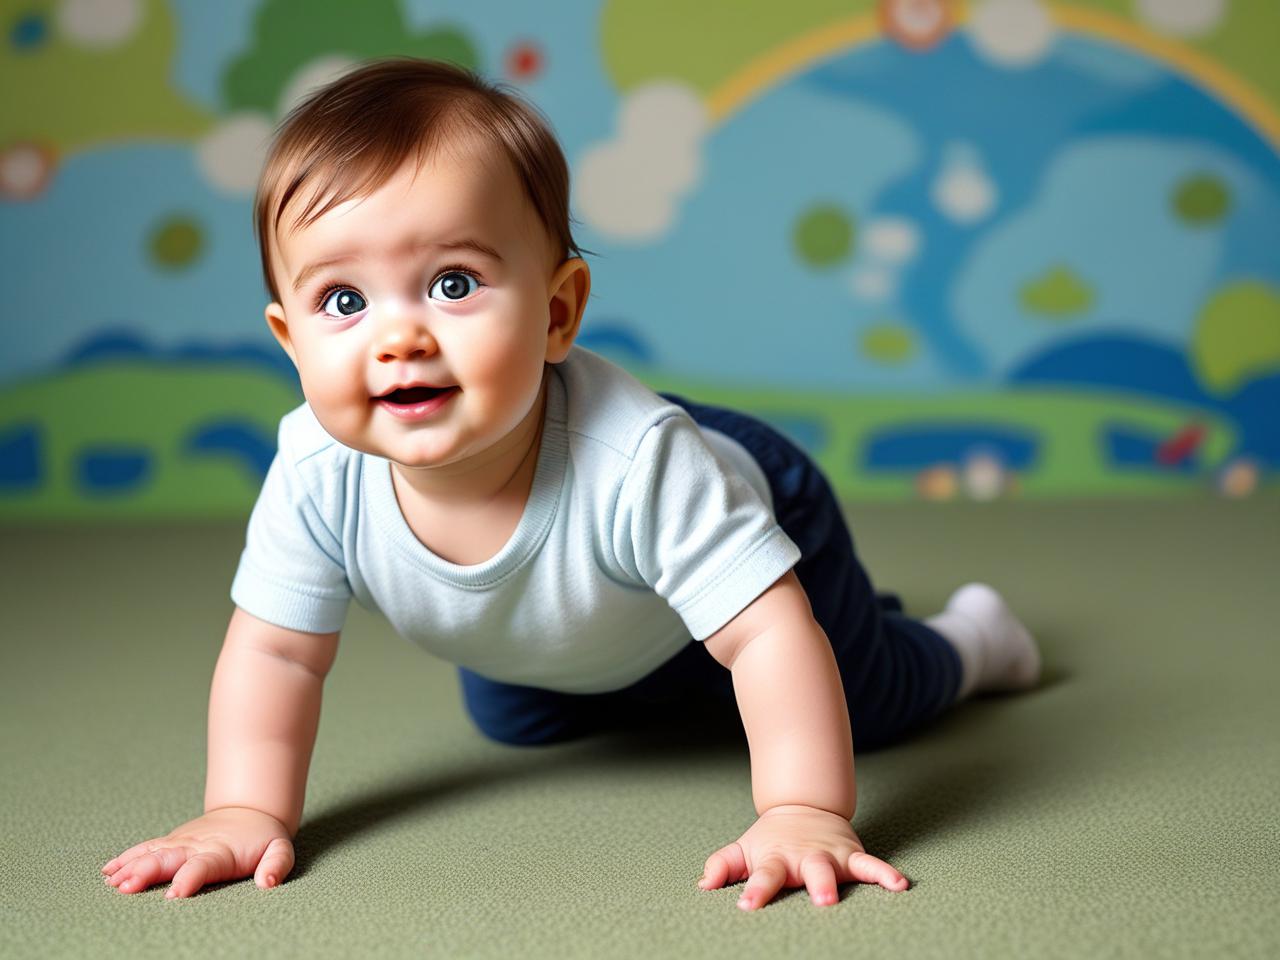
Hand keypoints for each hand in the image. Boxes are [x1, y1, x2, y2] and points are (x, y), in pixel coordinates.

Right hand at [101, 806, 294, 898]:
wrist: (249, 810)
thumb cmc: (263, 838)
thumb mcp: (280, 848)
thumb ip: (276, 864)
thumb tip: (268, 883)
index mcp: (221, 852)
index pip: (202, 866)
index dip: (188, 878)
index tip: (174, 894)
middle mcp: (196, 846)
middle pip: (168, 858)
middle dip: (147, 872)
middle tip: (126, 887)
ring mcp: (180, 842)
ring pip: (152, 852)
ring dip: (131, 866)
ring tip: (111, 882)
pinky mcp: (171, 841)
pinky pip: (146, 848)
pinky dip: (126, 858)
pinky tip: (108, 871)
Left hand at [697, 804, 908, 909]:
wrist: (801, 807)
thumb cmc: (770, 840)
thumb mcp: (742, 849)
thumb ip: (722, 865)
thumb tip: (703, 886)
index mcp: (775, 860)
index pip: (763, 877)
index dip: (755, 891)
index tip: (747, 906)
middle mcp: (804, 858)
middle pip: (808, 871)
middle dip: (815, 884)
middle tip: (820, 901)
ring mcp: (829, 855)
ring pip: (838, 868)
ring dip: (844, 880)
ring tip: (849, 896)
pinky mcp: (851, 855)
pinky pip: (871, 865)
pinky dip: (886, 874)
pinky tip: (900, 886)